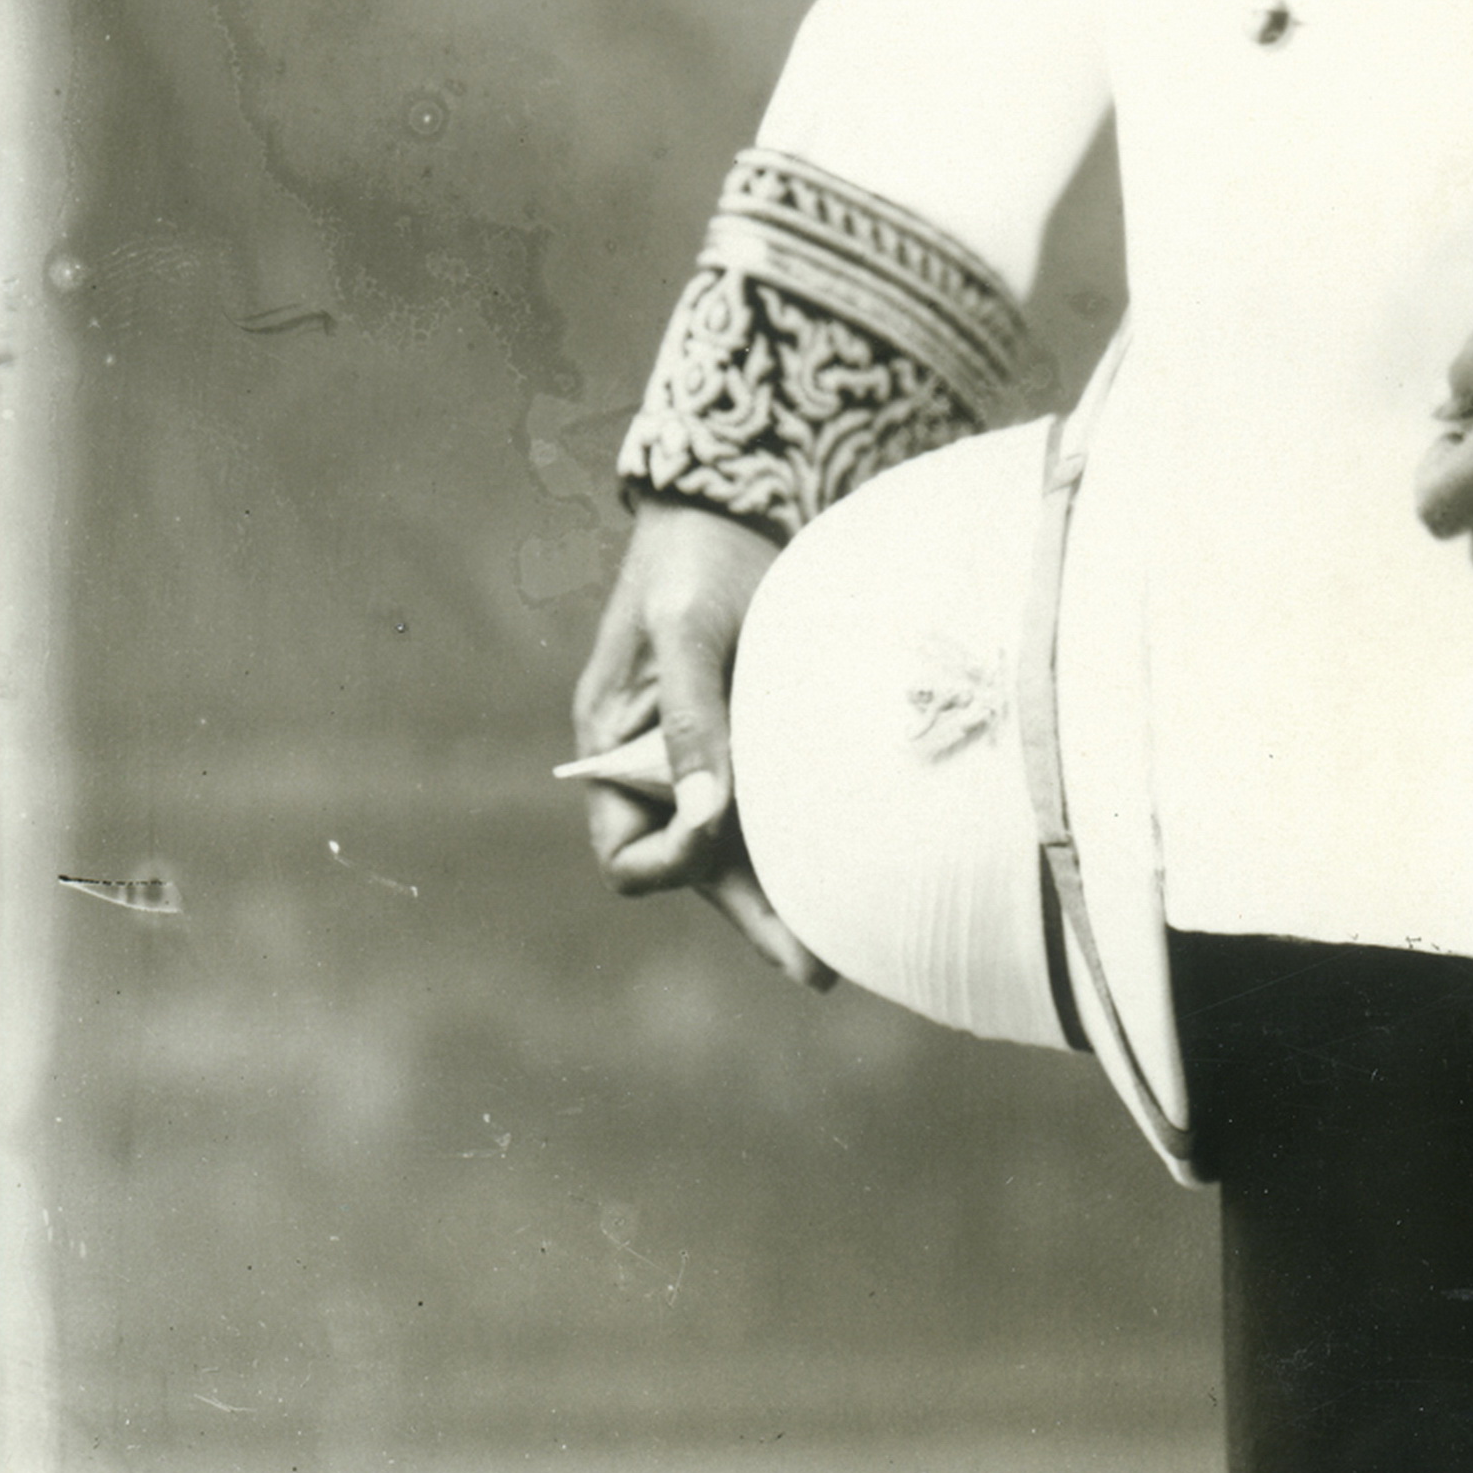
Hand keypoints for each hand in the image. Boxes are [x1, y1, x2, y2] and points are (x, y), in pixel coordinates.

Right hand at [570, 503, 831, 986]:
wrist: (738, 504)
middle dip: (753, 917)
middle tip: (818, 967)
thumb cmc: (695, 561)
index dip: (673, 858)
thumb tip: (710, 817)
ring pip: (745, 850)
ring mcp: (716, 760)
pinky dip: (810, 842)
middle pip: (700, 869)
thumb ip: (692, 720)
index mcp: (615, 753)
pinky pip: (780, 809)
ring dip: (788, 896)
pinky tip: (858, 873)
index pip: (628, 853)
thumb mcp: (686, 631)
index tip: (721, 831)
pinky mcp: (765, 740)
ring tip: (847, 949)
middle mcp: (662, 771)